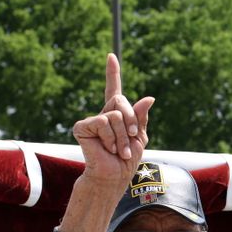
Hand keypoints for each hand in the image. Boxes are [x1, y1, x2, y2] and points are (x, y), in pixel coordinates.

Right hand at [72, 53, 153, 189]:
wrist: (114, 175)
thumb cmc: (126, 159)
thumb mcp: (139, 136)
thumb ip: (141, 117)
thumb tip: (149, 98)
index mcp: (117, 115)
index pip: (114, 89)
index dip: (113, 73)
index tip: (111, 56)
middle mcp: (103, 114)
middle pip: (121, 101)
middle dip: (131, 121)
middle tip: (130, 139)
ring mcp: (91, 120)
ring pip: (115, 115)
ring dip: (123, 135)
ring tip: (119, 150)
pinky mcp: (82, 127)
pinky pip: (103, 122)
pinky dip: (111, 137)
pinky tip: (108, 148)